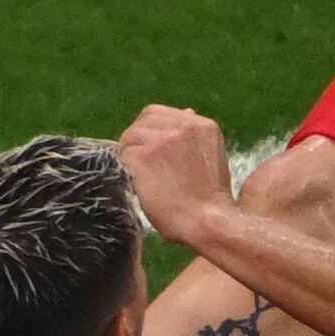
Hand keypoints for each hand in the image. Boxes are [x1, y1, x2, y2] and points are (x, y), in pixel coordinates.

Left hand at [112, 105, 237, 243]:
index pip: (163, 115)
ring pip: (131, 136)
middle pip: (144, 120)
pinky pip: (123, 155)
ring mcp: (163, 140)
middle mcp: (184, 126)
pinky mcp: (144, 156)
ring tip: (138, 176)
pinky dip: (125, 169)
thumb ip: (194, 138)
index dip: (151, 132)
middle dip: (138, 139)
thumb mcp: (211, 159)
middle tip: (138, 163)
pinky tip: (136, 184)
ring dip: (129, 155)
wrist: (207, 222)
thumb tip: (186, 113)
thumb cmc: (208, 201)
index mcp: (203, 126)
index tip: (150, 151)